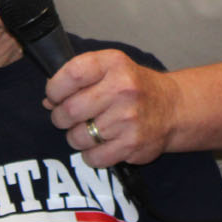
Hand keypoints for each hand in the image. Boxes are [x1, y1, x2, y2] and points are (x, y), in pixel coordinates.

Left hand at [43, 50, 181, 167]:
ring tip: (90, 130)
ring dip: (77, 137)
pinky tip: (102, 144)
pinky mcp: (132, 144)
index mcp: (114, 64)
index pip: (71, 75)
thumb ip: (79, 78)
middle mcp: (122, 88)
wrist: (173, 108)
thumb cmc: (134, 86)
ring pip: (77, 137)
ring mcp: (128, 118)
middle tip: (69, 117)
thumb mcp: (110, 68)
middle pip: (69, 110)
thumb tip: (48, 101)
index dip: (55, 89)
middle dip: (61, 117)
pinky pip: (93, 158)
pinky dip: (91, 155)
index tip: (55, 96)